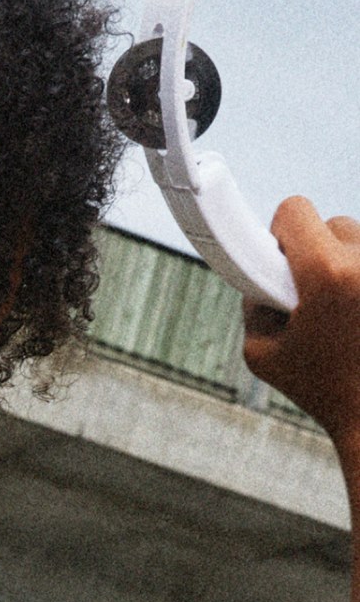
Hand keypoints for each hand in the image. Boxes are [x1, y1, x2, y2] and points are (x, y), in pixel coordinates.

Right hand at [242, 197, 359, 442]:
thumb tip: (259, 274)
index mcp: (326, 274)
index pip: (295, 211)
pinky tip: (356, 316)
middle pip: (334, 223)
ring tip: (342, 313)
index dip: (278, 232)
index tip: (277, 255)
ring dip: (347, 265)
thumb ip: (253, 305)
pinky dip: (359, 282)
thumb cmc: (322, 389)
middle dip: (316, 253)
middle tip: (310, 298)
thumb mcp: (261, 353)